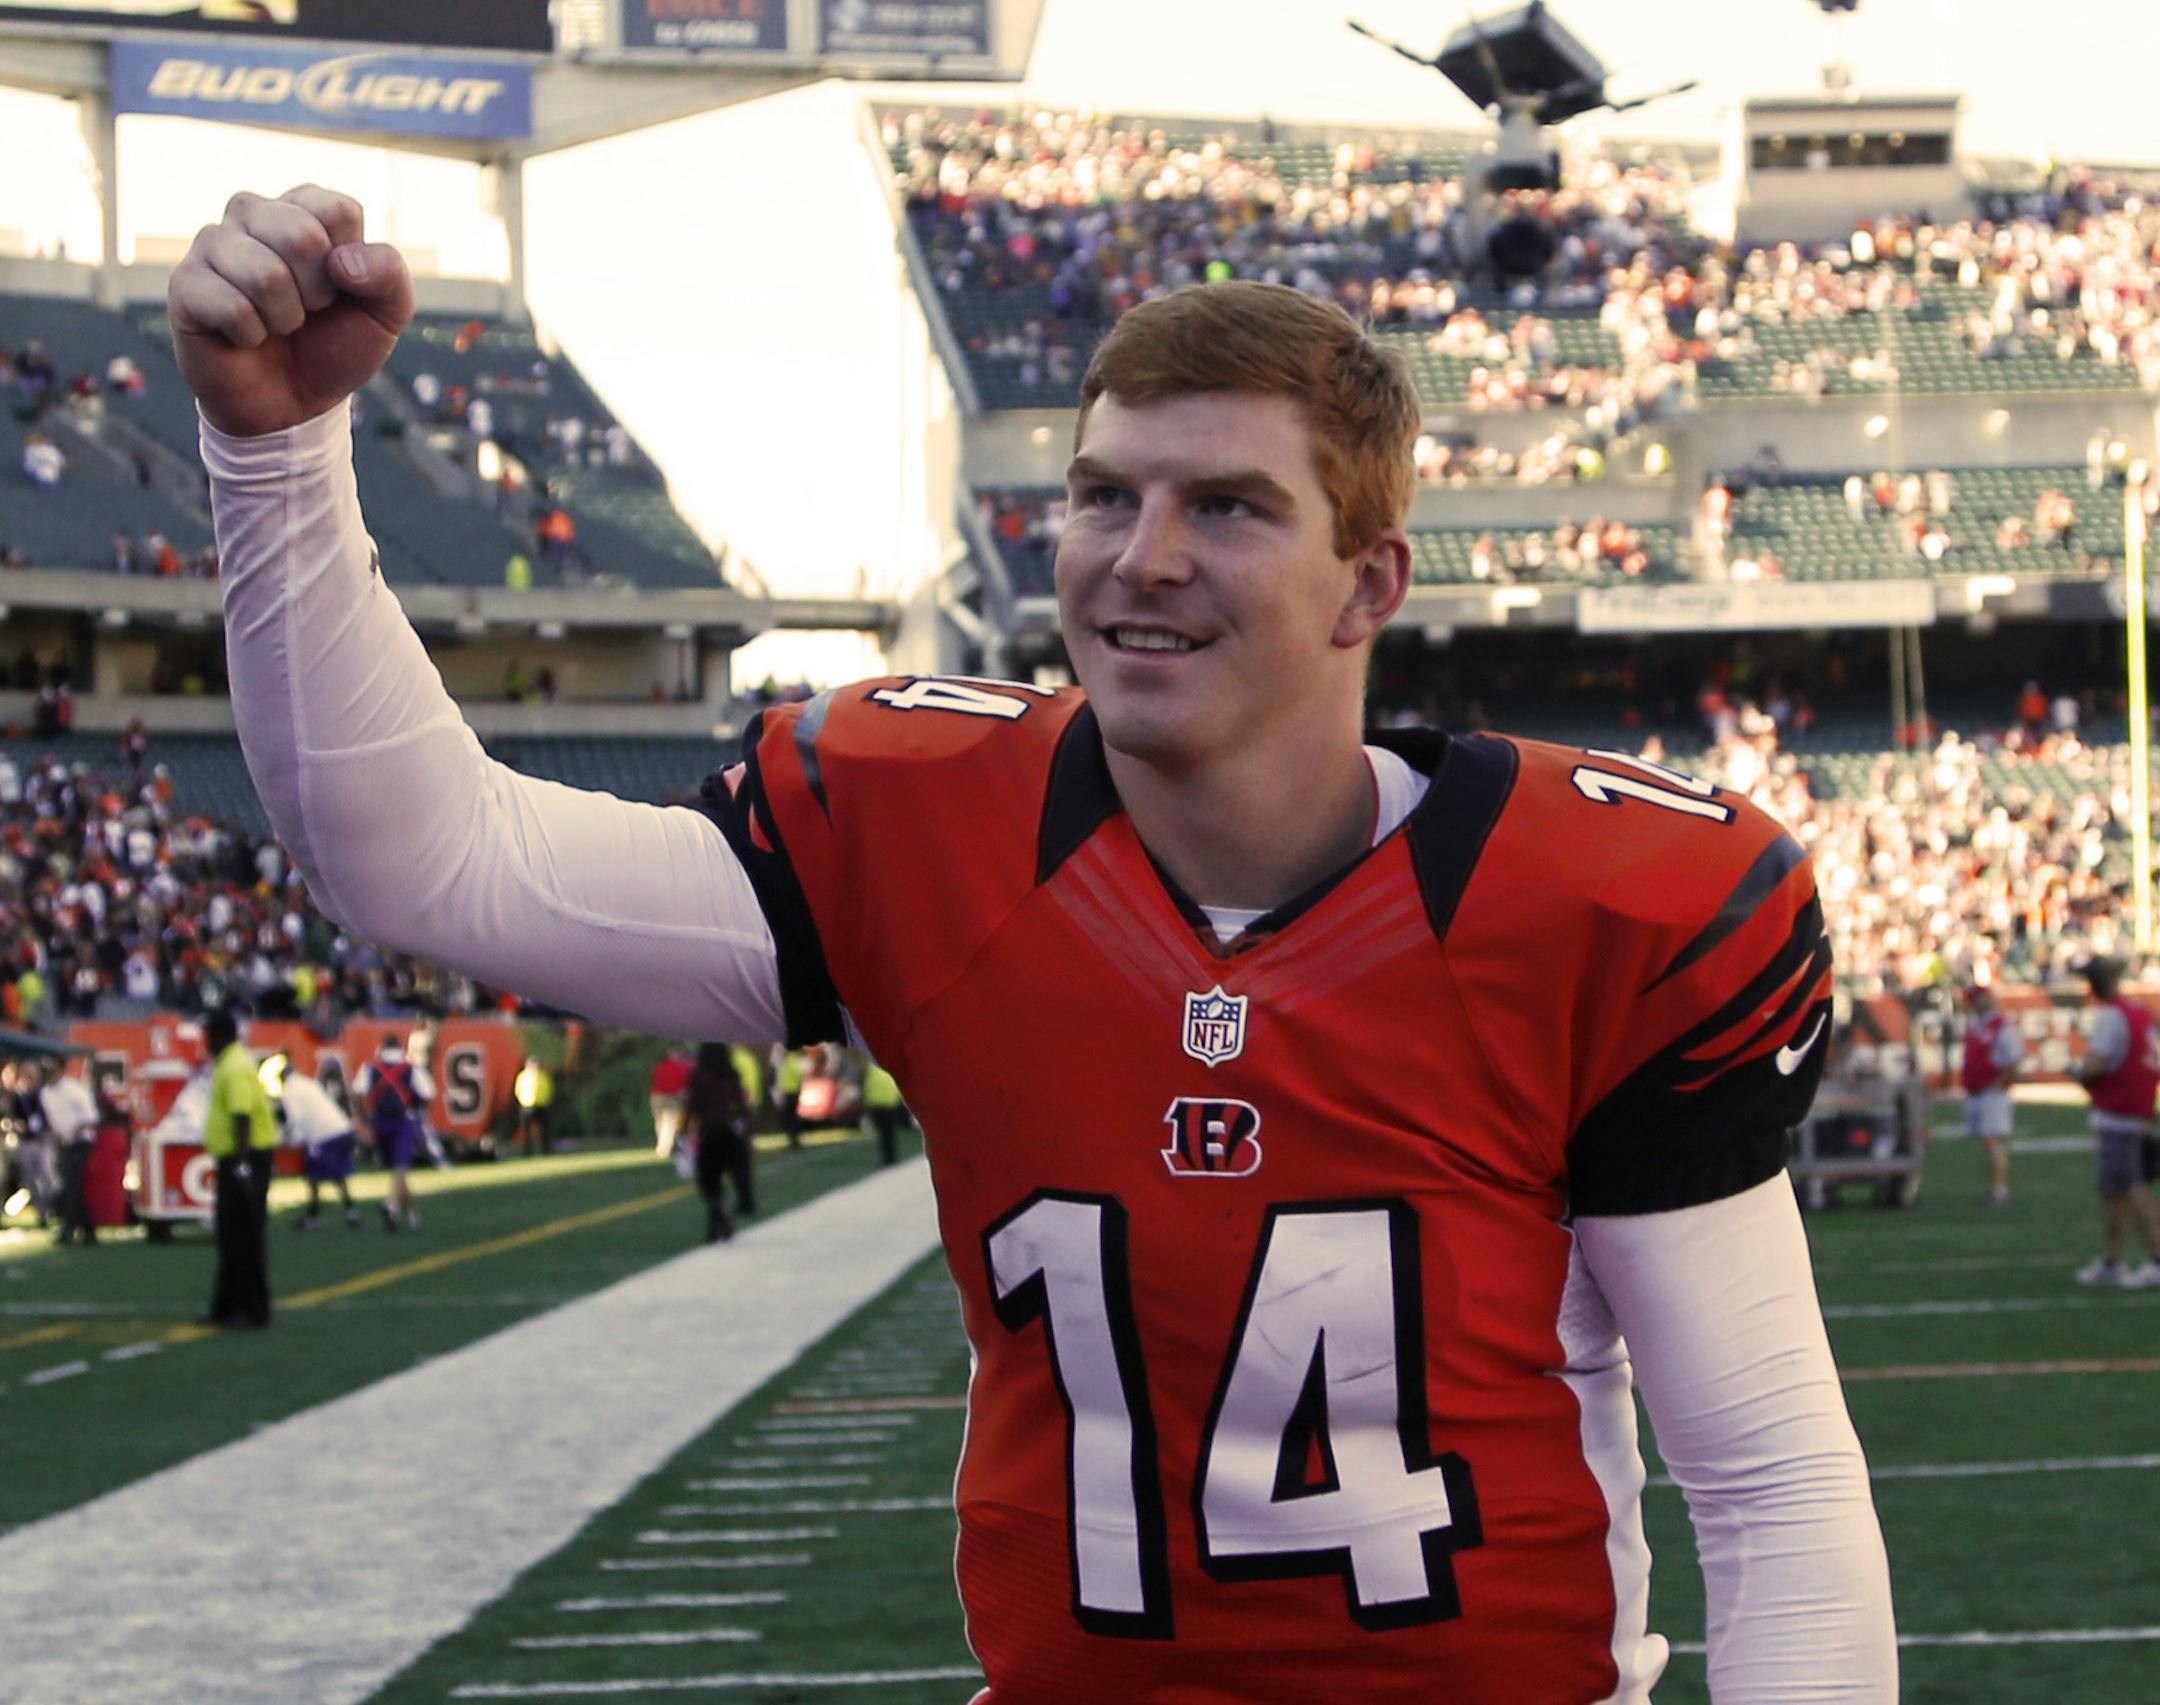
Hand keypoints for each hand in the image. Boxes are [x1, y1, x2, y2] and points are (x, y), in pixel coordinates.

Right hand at [168, 185, 415, 438]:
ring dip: (285, 318)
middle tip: (307, 311)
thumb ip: (389, 274)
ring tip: (277, 325)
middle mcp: (254, 213)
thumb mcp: (386, 314)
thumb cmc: (335, 346)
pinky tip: (245, 337)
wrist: (292, 404)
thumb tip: (341, 262)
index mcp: (304, 209)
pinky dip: (252, 335)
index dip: (350, 265)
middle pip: (302, 235)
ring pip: (266, 274)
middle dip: (317, 292)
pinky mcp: (185, 282)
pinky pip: (232, 305)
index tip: (340, 289)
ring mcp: (213, 244)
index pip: (338, 211)